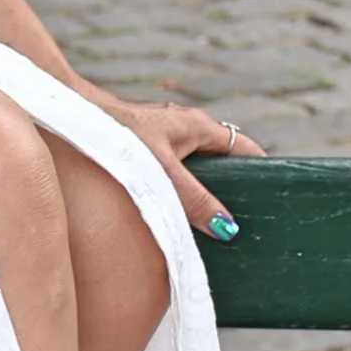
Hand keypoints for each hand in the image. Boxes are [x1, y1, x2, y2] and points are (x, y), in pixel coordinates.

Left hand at [84, 91, 267, 236]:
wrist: (72, 116)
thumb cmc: (117, 135)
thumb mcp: (162, 171)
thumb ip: (193, 199)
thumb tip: (227, 228)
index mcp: (199, 127)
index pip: (245, 149)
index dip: (263, 172)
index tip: (278, 201)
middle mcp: (185, 131)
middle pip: (223, 163)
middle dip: (235, 191)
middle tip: (247, 227)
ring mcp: (166, 141)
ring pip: (198, 171)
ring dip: (206, 195)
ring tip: (215, 233)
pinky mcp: (146, 153)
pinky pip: (175, 177)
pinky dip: (182, 195)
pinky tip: (176, 222)